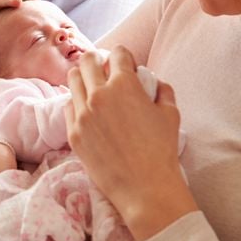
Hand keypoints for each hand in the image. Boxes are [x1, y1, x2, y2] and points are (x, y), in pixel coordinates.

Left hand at [65, 46, 197, 240]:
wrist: (145, 188)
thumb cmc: (162, 151)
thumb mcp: (171, 113)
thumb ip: (162, 90)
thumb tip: (153, 81)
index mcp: (124, 85)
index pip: (118, 53)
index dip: (125, 57)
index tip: (127, 66)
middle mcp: (99, 94)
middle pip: (87, 60)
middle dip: (98, 60)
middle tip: (106, 71)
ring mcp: (82, 114)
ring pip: (72, 79)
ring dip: (84, 78)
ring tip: (94, 89)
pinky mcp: (73, 133)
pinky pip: (68, 106)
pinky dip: (78, 103)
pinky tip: (88, 111)